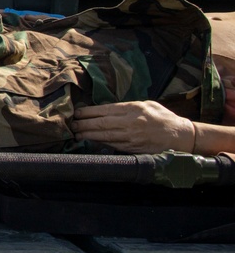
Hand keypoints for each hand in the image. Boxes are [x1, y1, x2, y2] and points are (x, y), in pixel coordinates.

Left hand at [70, 101, 195, 153]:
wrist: (180, 136)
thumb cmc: (162, 117)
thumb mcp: (146, 104)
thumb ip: (127, 106)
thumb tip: (106, 108)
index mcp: (133, 109)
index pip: (104, 110)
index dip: (88, 112)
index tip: (77, 112)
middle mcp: (130, 123)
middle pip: (101, 123)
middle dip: (84, 124)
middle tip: (72, 125)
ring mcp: (131, 137)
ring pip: (104, 136)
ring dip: (88, 136)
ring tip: (77, 134)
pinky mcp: (133, 148)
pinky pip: (112, 146)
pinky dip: (99, 144)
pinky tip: (90, 142)